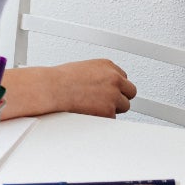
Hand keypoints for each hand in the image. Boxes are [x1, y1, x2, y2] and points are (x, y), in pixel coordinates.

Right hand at [1, 60, 136, 118]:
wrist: (53, 88)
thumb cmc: (62, 79)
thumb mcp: (85, 69)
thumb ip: (100, 76)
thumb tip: (104, 86)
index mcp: (108, 65)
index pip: (123, 78)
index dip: (116, 86)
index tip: (110, 91)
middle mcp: (114, 78)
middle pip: (130, 91)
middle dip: (121, 97)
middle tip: (108, 102)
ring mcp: (113, 94)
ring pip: (124, 106)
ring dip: (113, 108)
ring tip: (96, 108)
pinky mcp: (109, 111)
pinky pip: (112, 118)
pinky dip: (103, 118)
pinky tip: (91, 113)